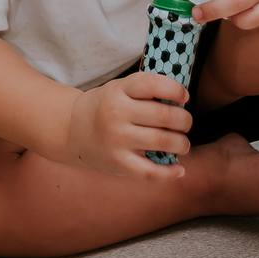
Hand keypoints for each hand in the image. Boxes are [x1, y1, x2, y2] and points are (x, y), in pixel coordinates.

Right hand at [66, 72, 192, 179]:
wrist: (72, 129)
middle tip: (186, 123)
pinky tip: (179, 170)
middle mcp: (117, 114)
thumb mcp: (119, 88)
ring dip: (182, 143)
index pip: (153, 84)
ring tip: (183, 143)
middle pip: (163, 115)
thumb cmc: (106, 106)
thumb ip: (145, 91)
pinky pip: (149, 172)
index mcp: (119, 90)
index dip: (175, 90)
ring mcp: (117, 140)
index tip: (184, 97)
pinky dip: (169, 173)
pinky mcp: (118, 163)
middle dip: (184, 120)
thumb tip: (183, 99)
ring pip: (162, 141)